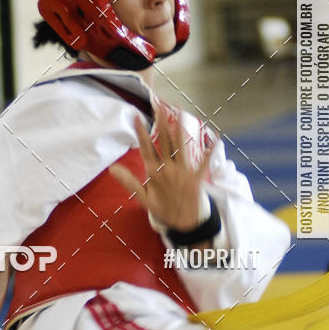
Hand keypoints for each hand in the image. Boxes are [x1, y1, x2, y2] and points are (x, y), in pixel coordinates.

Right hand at [109, 105, 210, 230]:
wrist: (185, 225)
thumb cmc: (163, 209)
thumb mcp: (143, 198)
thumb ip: (129, 181)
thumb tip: (113, 168)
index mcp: (153, 173)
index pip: (146, 148)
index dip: (141, 132)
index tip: (137, 116)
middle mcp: (168, 170)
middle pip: (164, 141)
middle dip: (162, 122)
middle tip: (160, 104)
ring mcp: (183, 173)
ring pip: (181, 146)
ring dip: (181, 128)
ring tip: (180, 111)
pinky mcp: (197, 178)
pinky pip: (204, 162)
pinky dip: (209, 151)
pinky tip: (215, 138)